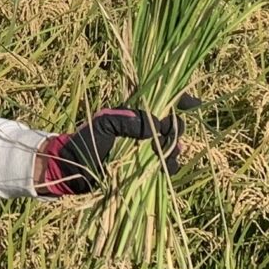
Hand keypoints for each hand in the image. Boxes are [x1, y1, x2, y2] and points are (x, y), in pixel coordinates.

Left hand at [35, 103, 186, 197]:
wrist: (74, 168)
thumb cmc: (85, 141)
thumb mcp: (104, 124)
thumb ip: (129, 121)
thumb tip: (157, 126)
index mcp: (134, 112)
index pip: (163, 100)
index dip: (181, 99)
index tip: (194, 105)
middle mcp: (143, 128)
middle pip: (172, 124)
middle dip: (176, 130)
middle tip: (170, 139)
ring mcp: (145, 147)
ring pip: (172, 144)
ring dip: (174, 149)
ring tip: (165, 155)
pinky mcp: (145, 166)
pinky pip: (166, 164)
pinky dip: (170, 165)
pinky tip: (166, 167)